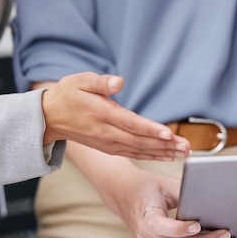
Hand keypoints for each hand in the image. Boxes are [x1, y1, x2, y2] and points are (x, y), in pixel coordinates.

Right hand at [40, 72, 189, 160]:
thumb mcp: (80, 81)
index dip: (151, 129)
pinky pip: (133, 154)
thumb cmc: (67, 94)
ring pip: (139, 150)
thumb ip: (101, 82)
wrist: (50, 117)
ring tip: (182, 153)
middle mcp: (106, 132)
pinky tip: (166, 157)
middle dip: (165, 144)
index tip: (169, 134)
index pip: (131, 123)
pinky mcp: (109, 148)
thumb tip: (118, 82)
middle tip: (186, 147)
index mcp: (101, 114)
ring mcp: (107, 143)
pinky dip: (151, 156)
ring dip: (162, 152)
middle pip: (140, 140)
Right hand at [70, 144, 236, 237]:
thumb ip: (186, 193)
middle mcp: (143, 236)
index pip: (161, 227)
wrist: (123, 194)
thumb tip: (213, 202)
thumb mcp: (165, 183)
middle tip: (226, 236)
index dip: (179, 229)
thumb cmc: (148, 186)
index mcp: (144, 215)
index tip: (198, 224)